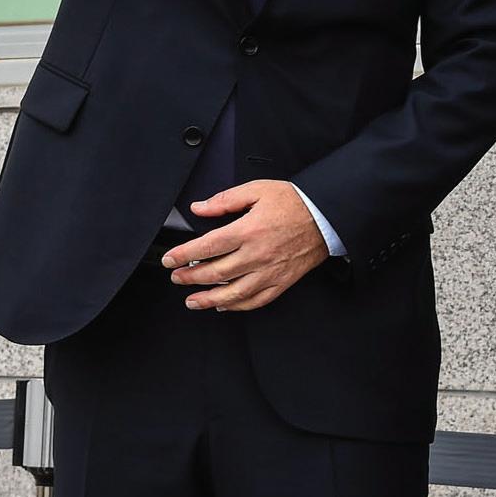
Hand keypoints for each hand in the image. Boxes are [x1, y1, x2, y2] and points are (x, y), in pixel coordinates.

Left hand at [160, 179, 328, 311]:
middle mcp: (257, 254)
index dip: (184, 255)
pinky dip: (237, 306)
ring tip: (193, 300)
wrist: (325, 216)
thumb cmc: (294, 202)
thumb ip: (225, 200)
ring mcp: (269, 272)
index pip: (207, 247)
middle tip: (177, 277)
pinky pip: (256, 300)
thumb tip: (200, 208)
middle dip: (190, 277)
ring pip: (233, 294)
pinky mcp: (281, 282)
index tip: (171, 259)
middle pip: (215, 273)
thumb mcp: (258, 190)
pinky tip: (224, 306)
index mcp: (248, 230)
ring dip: (208, 299)